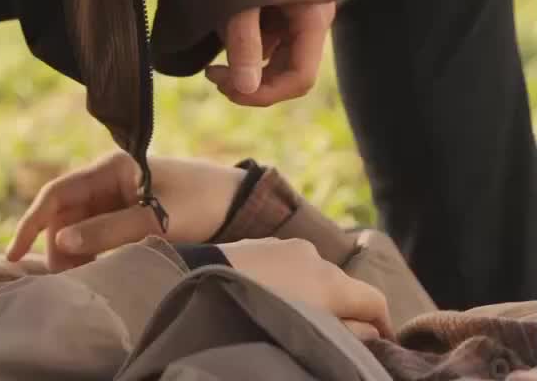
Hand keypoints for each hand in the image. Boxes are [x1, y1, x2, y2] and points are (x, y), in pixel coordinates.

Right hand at [7, 151, 243, 270]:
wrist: (236, 201)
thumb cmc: (200, 203)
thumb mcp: (155, 219)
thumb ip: (108, 230)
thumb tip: (61, 241)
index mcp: (111, 167)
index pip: (58, 193)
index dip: (32, 222)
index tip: (15, 254)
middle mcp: (108, 177)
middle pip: (65, 213)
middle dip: (58, 246)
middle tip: (68, 279)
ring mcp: (117, 194)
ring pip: (79, 226)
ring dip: (74, 251)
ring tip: (86, 276)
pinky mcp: (128, 210)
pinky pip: (96, 231)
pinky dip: (91, 251)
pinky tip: (97, 268)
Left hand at [208, 2, 335, 106]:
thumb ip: (244, 39)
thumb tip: (244, 87)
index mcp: (314, 17)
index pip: (300, 77)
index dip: (265, 93)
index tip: (226, 89)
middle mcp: (313, 18)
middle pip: (289, 70)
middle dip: (250, 79)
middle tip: (212, 74)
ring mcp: (300, 11)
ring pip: (276, 55)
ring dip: (246, 61)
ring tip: (214, 49)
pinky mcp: (285, 4)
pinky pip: (270, 35)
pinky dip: (247, 41)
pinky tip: (223, 29)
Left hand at [225, 238, 391, 341]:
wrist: (203, 282)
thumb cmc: (262, 315)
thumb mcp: (311, 335)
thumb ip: (348, 335)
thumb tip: (371, 332)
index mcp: (332, 281)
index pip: (375, 300)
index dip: (385, 325)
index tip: (385, 345)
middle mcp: (315, 256)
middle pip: (343, 287)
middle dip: (345, 311)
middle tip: (334, 336)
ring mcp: (286, 245)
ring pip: (314, 274)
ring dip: (315, 295)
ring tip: (297, 317)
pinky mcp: (261, 243)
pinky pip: (288, 266)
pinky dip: (291, 283)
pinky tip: (272, 298)